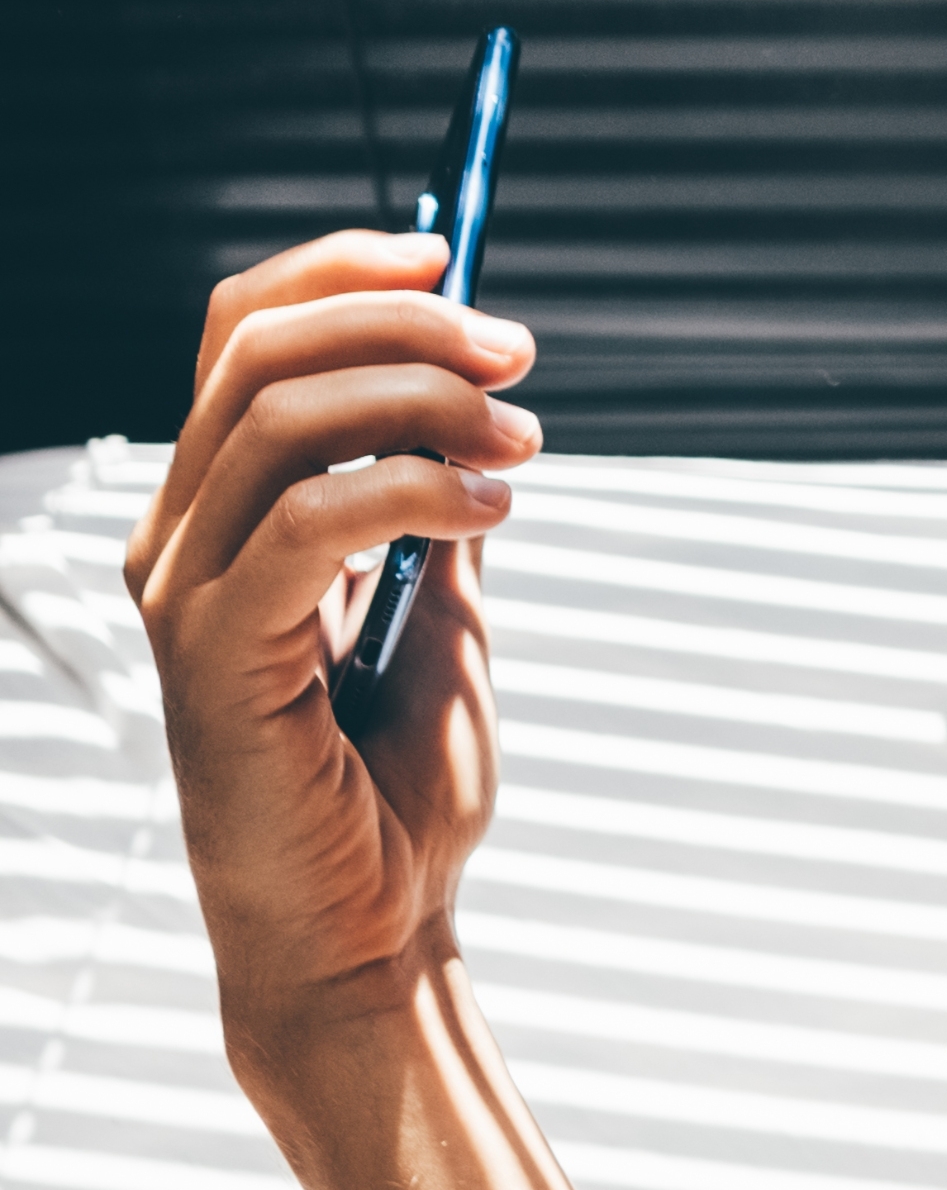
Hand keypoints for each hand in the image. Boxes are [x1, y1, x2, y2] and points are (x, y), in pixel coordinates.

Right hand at [121, 234, 544, 1068]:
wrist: (375, 931)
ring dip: (419, 402)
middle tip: (521, 361)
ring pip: (276, 419)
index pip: (245, 337)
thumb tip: (480, 409)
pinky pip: (303, 521)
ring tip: (523, 445)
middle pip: (256, 354)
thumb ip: (437, 514)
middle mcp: (181, 537)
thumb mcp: (443, 620)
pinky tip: (490, 509)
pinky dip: (408, 491)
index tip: (457, 257)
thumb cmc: (397, 795)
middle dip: (401, 326)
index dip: (341, 273)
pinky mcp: (218, 653)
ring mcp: (187, 592)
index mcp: (224, 512)